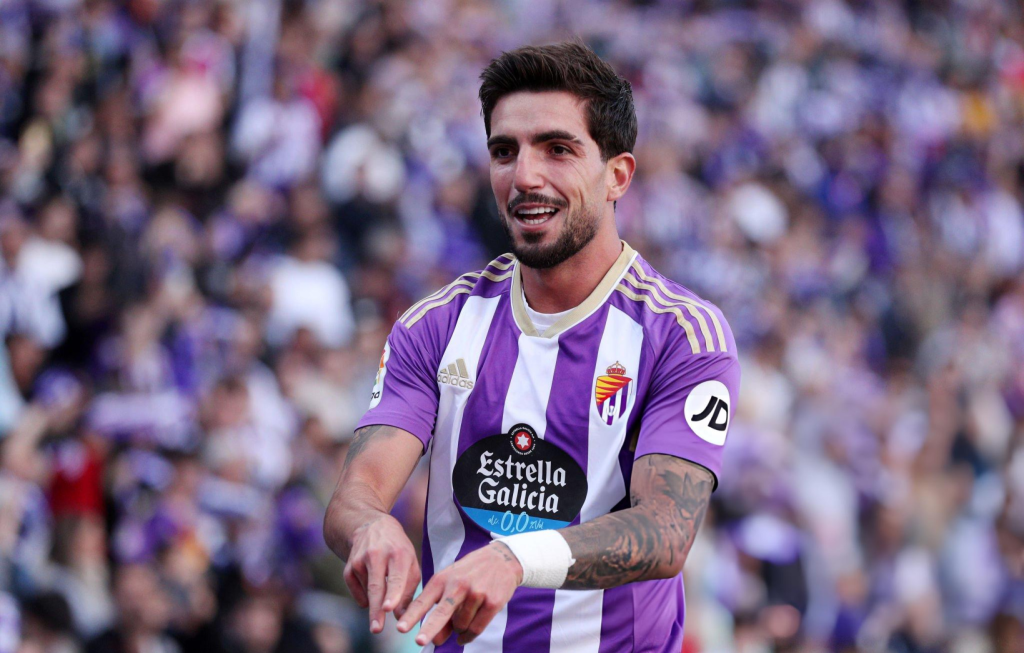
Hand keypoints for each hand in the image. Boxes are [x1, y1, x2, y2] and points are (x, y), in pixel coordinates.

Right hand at [343, 514, 420, 633]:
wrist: (371, 525)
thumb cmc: (397, 548)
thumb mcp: (410, 561)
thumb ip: (409, 589)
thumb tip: (401, 615)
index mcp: (398, 553)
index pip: (396, 577)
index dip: (392, 593)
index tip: (388, 608)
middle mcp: (377, 554)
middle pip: (376, 587)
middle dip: (377, 610)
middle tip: (377, 630)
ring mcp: (360, 560)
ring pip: (367, 591)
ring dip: (376, 602)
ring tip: (380, 607)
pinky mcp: (349, 566)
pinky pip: (356, 590)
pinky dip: (365, 597)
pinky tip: (371, 590)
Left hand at [397, 542, 522, 645]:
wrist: (501, 560)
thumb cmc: (470, 573)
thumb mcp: (451, 584)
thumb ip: (440, 610)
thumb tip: (435, 639)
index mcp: (442, 579)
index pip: (423, 601)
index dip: (411, 616)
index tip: (401, 628)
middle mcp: (459, 585)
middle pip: (442, 613)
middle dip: (429, 628)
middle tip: (419, 641)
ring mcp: (477, 593)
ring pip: (460, 625)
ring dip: (457, 629)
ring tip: (461, 619)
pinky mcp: (492, 602)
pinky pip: (476, 628)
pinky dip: (468, 636)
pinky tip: (464, 636)